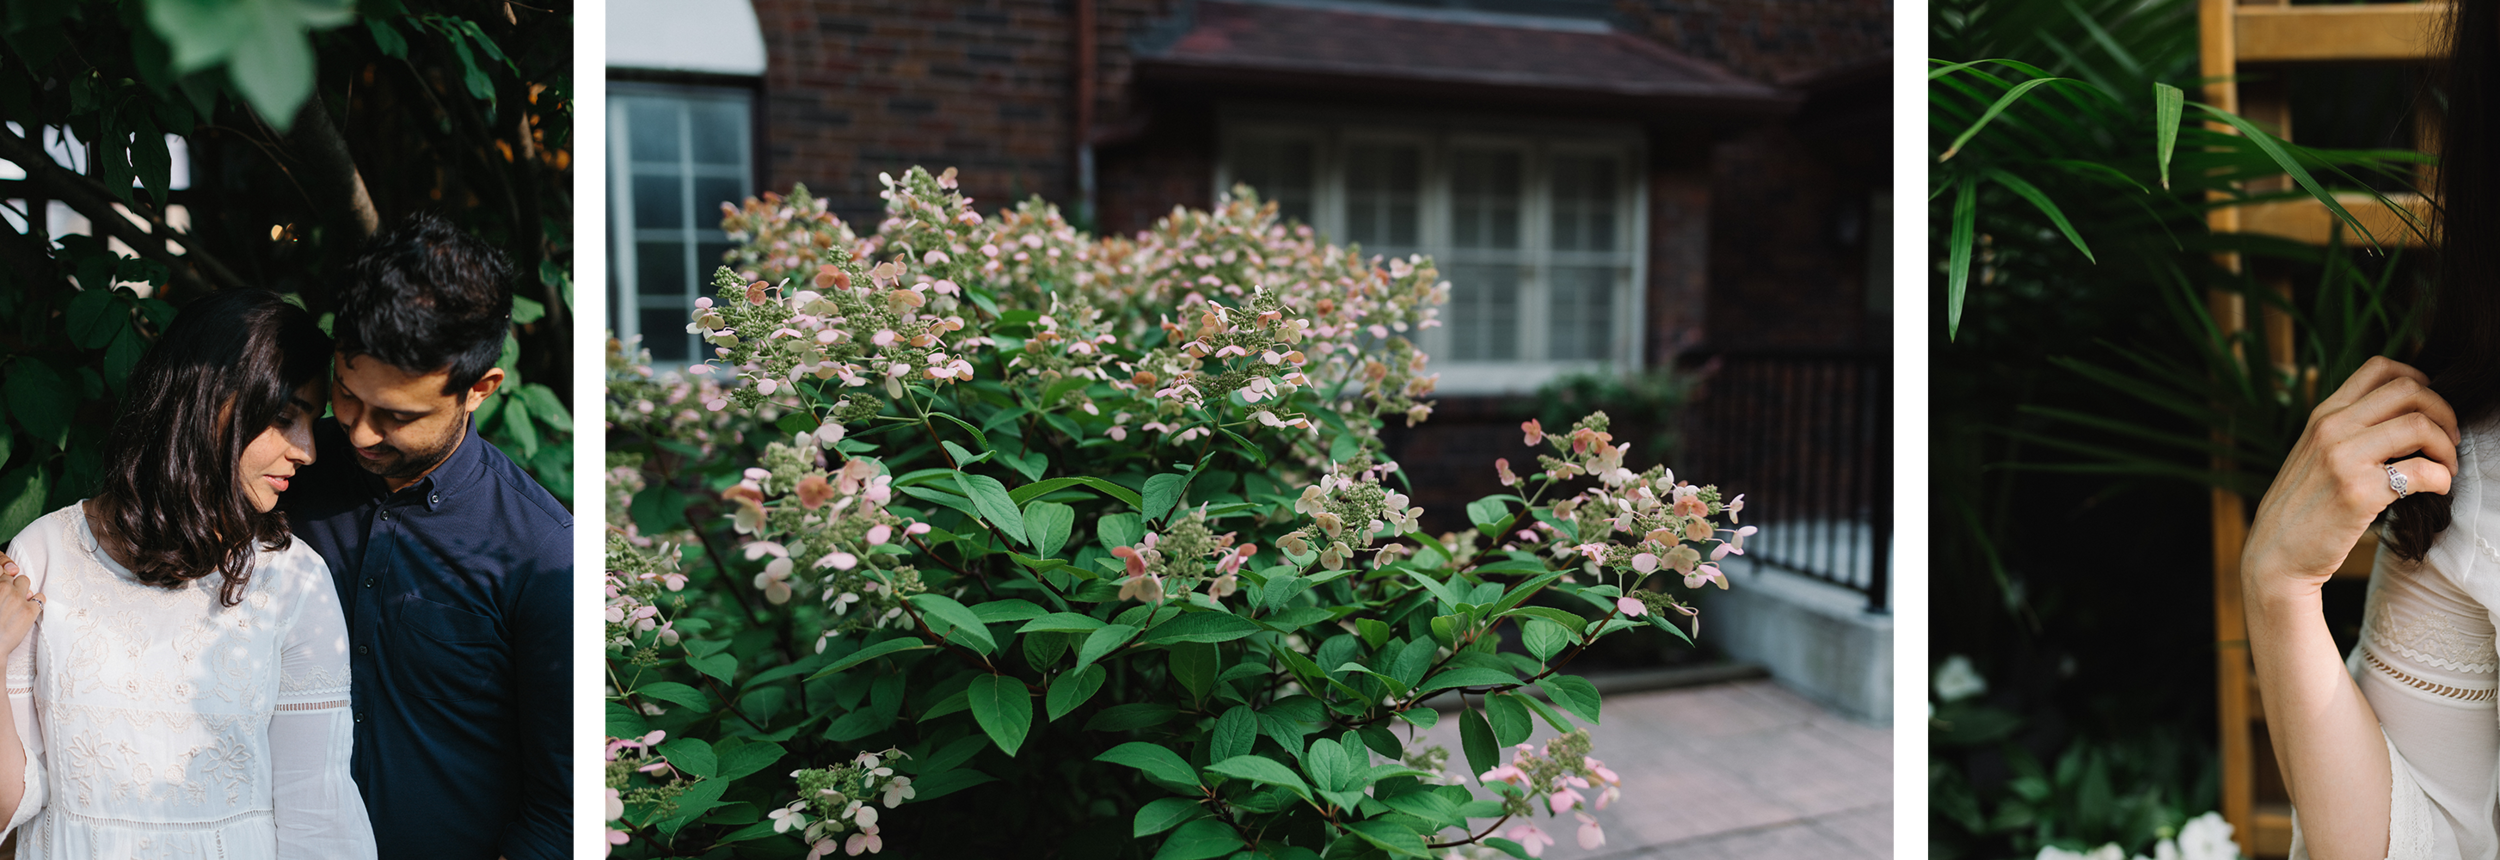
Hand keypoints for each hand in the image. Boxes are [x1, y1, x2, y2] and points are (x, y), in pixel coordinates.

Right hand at [0, 556, 35, 656]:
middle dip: (12, 585)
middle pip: (12, 577)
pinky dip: (36, 600)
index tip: (4, 586)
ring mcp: (18, 599)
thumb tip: (6, 583)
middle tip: (9, 598)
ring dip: (23, 589)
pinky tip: (30, 608)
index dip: (3, 578)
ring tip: (18, 601)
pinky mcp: (30, 611)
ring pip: (25, 581)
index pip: (0, 570)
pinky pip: (40, 597)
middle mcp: (4, 589)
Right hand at [2244, 356, 2461, 595]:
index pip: (2380, 368)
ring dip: (2447, 447)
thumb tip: (2401, 416)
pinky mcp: (2358, 492)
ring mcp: (2342, 459)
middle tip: (2448, 441)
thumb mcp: (2313, 454)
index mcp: (2323, 415)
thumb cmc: (2301, 507)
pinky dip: (2443, 479)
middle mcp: (2331, 428)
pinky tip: (2437, 490)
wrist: (2274, 552)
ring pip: (2420, 424)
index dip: (2420, 380)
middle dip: (2444, 413)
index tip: (2429, 409)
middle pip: (2409, 390)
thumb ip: (2346, 429)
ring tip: (2445, 468)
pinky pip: (2422, 471)